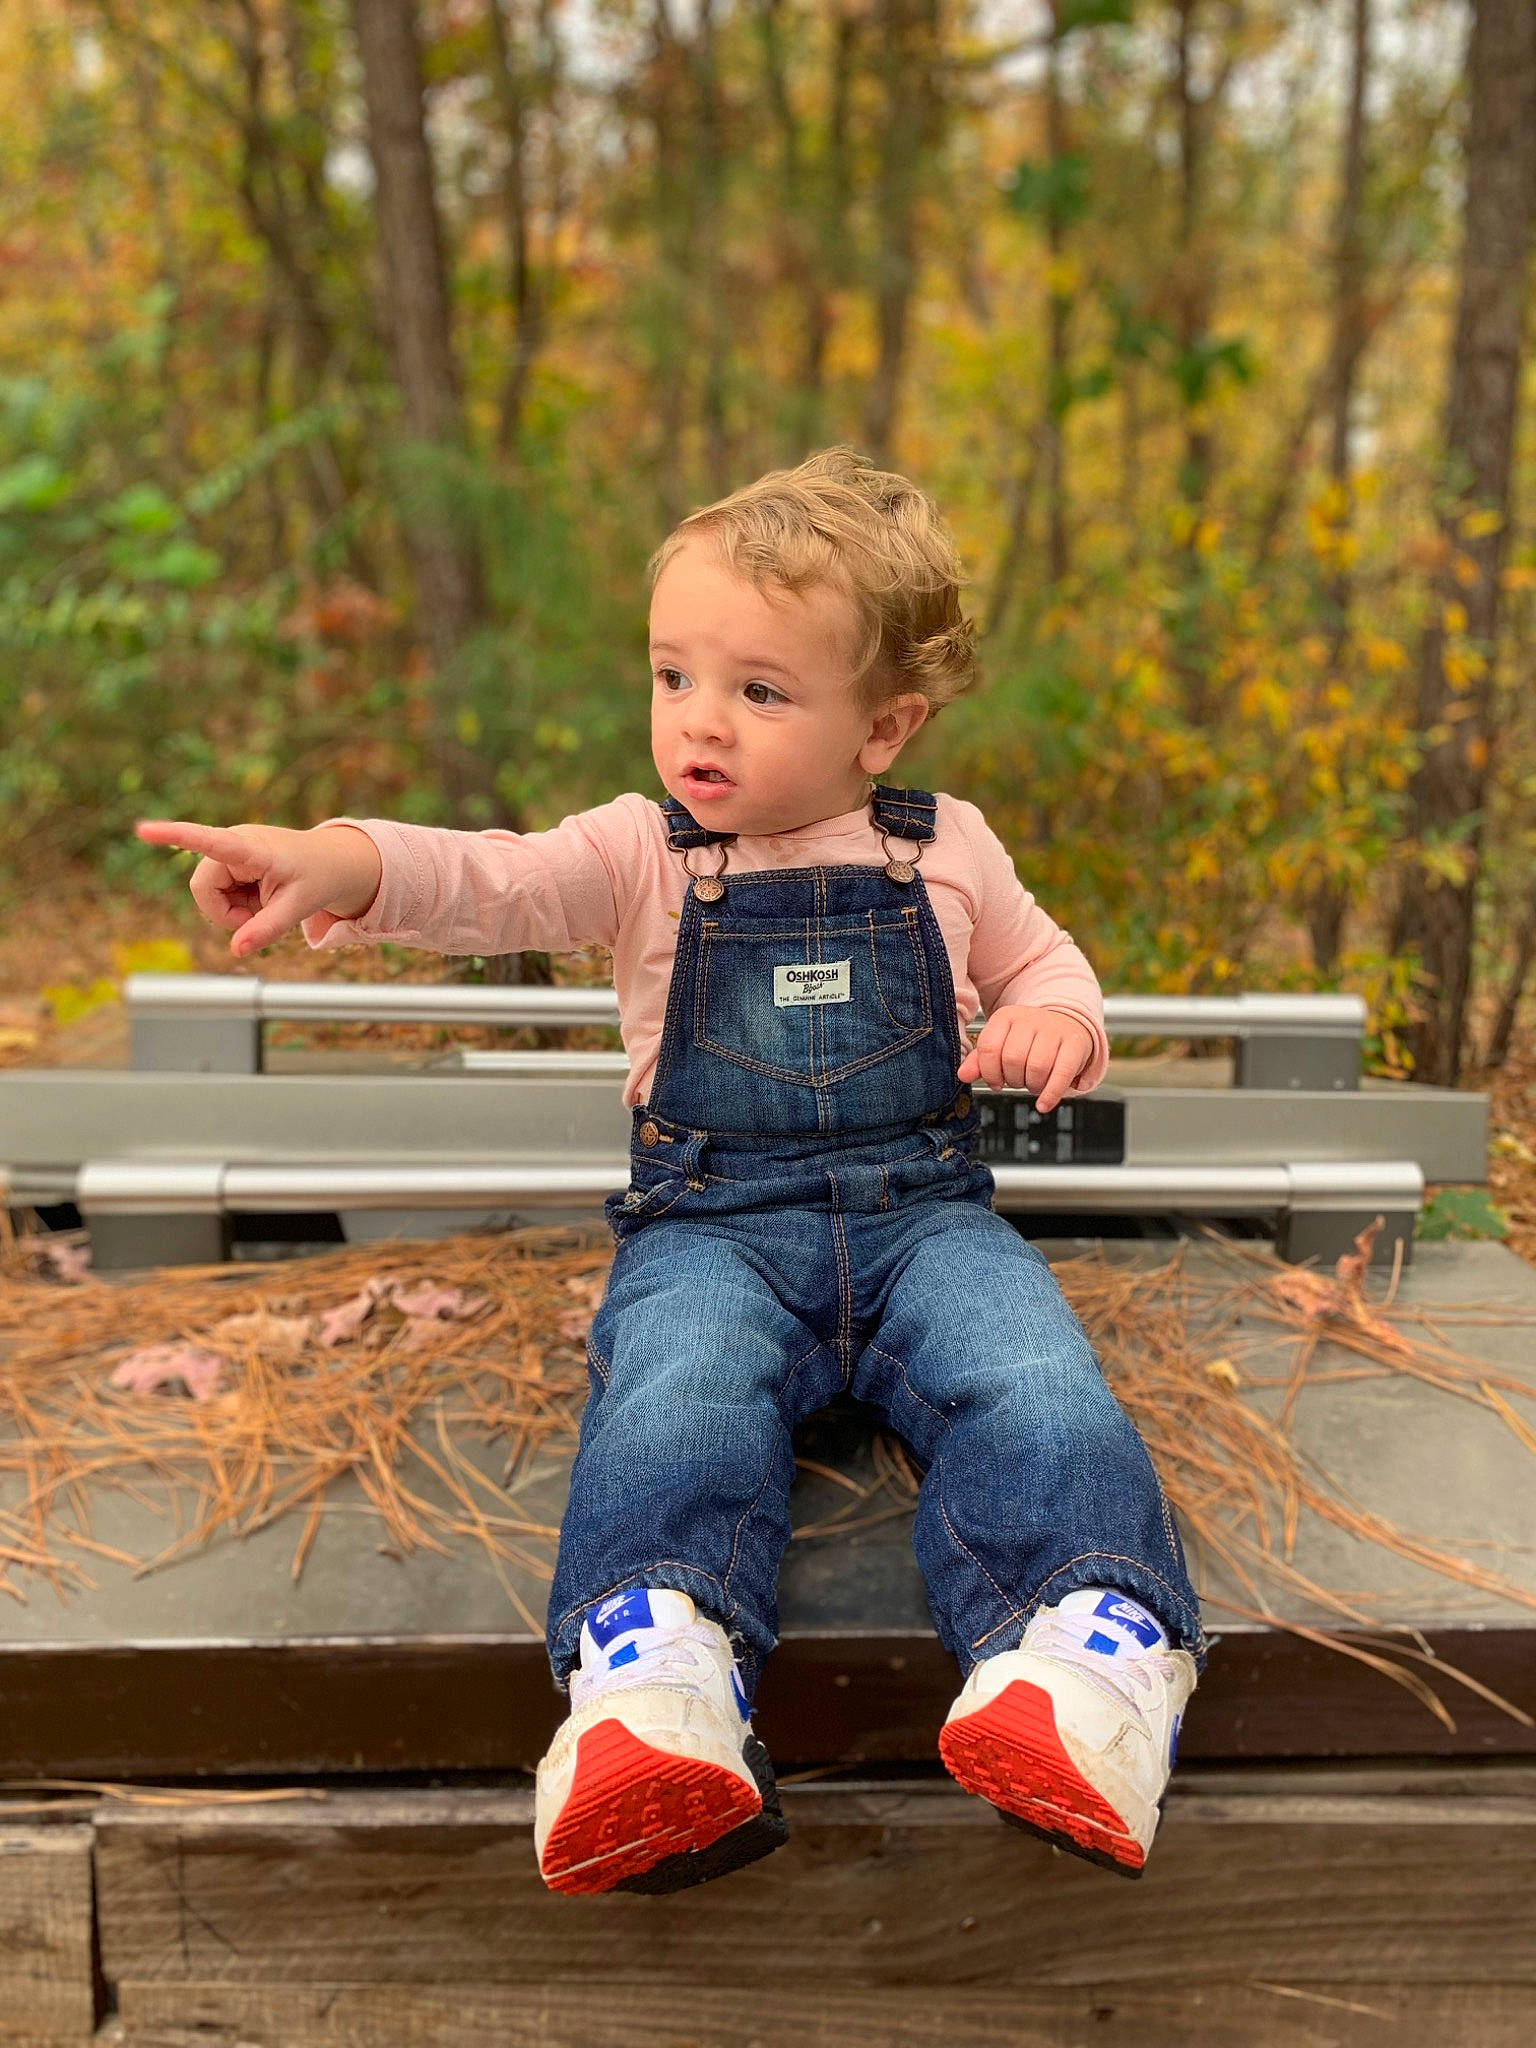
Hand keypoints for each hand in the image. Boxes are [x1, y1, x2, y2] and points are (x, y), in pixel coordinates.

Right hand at [134, 818, 382, 959]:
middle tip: (256, 917)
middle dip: (223, 912)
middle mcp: (236, 842)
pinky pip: (217, 889)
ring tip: (264, 902)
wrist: (332, 861)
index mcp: (253, 849)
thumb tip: (237, 951)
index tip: (143, 830)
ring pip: (208, 891)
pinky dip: (236, 901)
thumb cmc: (318, 878)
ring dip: (232, 907)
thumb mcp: (299, 907)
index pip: (209, 842)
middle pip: (203, 888)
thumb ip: (267, 929)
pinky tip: (258, 895)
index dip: (175, 837)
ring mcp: (231, 848)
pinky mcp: (230, 857)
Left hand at [956, 1005, 1092, 1114]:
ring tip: (1033, 1083)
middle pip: (1012, 1059)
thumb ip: (980, 1060)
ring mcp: (1054, 1030)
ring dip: (1032, 1085)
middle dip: (1012, 1080)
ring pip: (1036, 1067)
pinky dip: (1051, 1094)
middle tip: (1018, 1081)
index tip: (996, 1082)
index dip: (989, 1072)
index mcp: (1007, 1017)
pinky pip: (1061, 1074)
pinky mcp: (1074, 1043)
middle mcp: (1030, 1020)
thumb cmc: (1030, 1038)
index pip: (989, 1047)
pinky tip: (1043, 1104)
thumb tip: (962, 1075)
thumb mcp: (1002, 1043)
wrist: (1067, 1022)